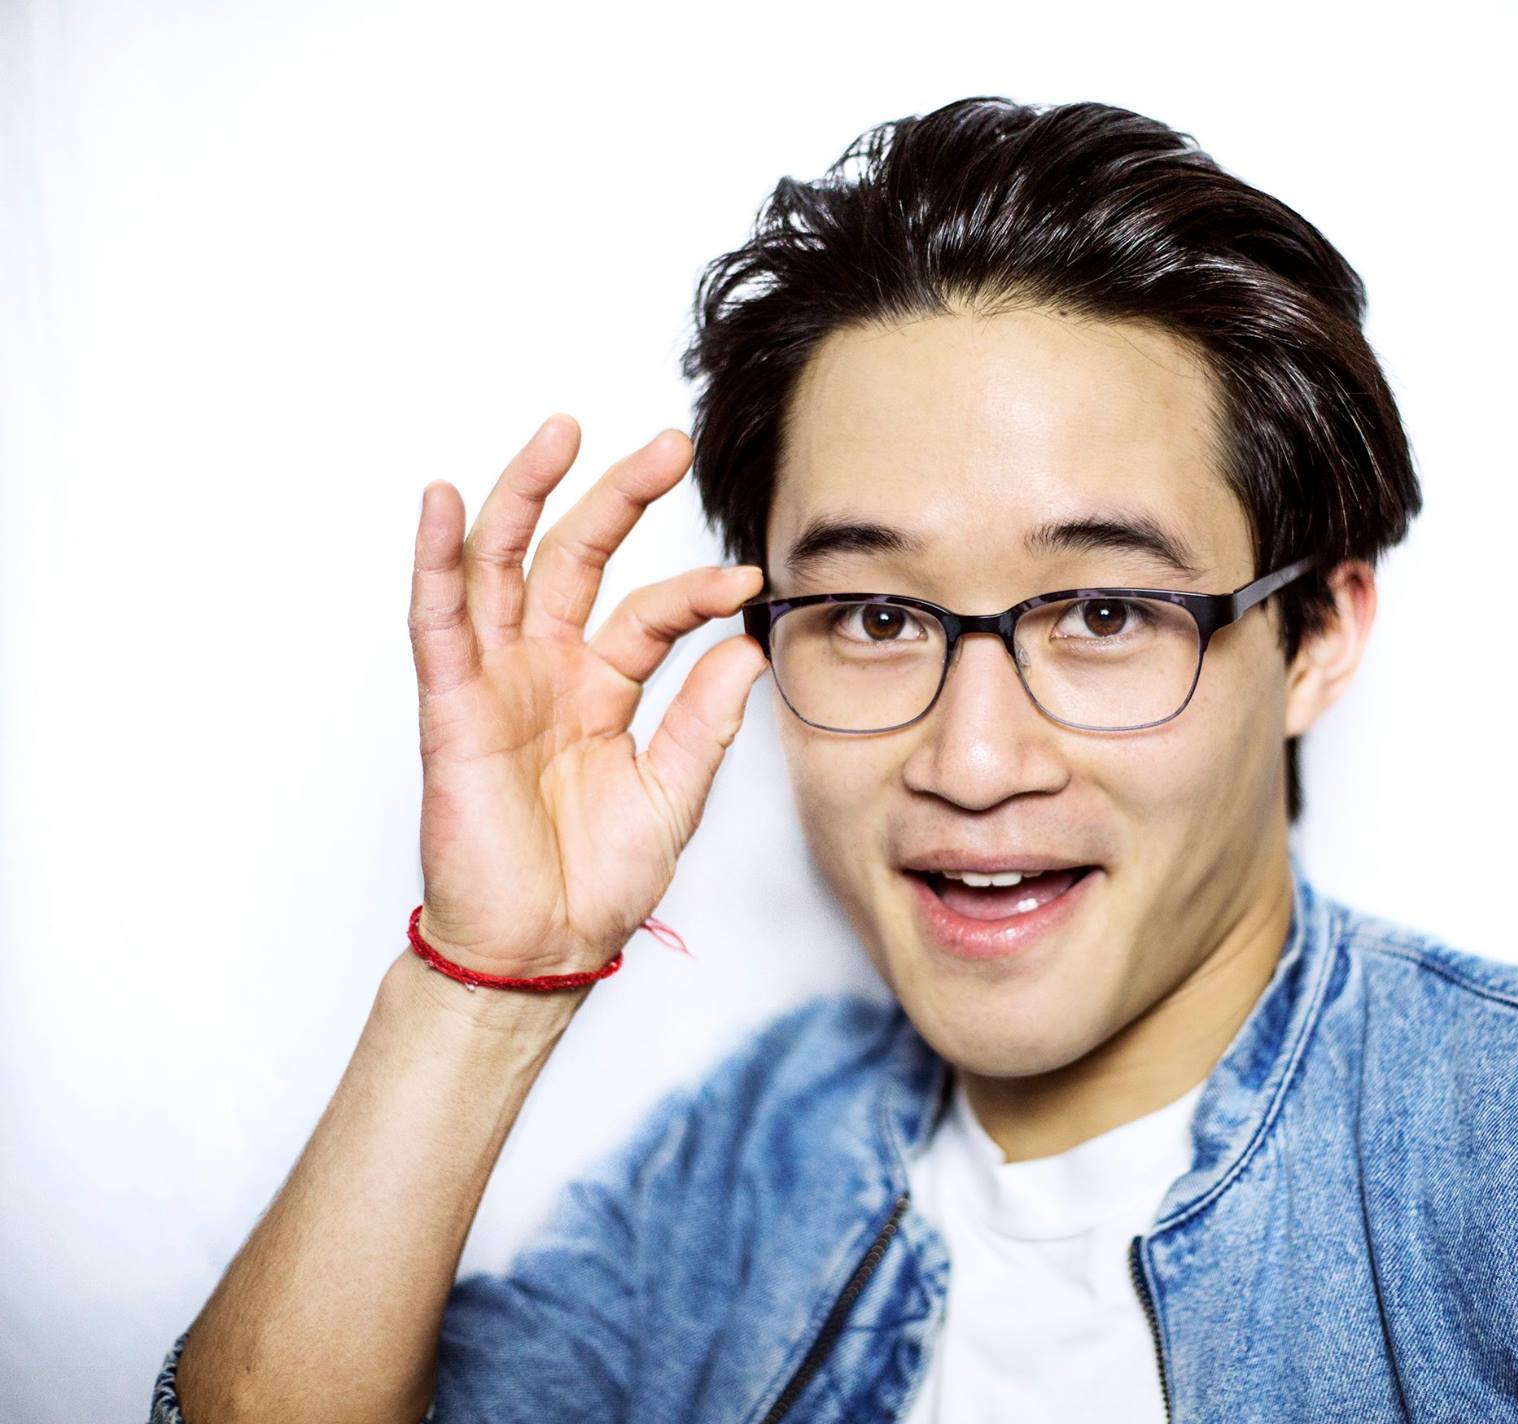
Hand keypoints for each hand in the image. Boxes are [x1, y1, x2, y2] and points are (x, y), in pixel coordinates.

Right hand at [406, 414, 767, 981]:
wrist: (542, 949)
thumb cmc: (597, 880)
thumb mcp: (674, 794)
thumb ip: (706, 720)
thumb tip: (749, 648)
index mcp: (601, 688)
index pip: (650, 615)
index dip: (696, 592)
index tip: (747, 580)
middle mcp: (546, 670)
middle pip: (576, 559)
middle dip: (617, 496)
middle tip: (667, 445)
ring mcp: (497, 681)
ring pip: (502, 566)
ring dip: (526, 496)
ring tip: (561, 432)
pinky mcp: (452, 706)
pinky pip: (437, 621)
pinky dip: (435, 558)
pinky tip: (443, 500)